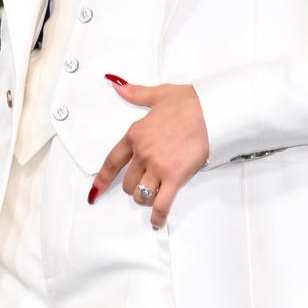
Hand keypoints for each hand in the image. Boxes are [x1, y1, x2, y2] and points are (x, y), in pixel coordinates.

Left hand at [89, 79, 209, 228]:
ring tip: (152, 197)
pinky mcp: (175, 177)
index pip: (112, 162)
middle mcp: (143, 153)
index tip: (96, 190)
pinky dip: (158, 216)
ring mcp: (158, 166)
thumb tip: (117, 86)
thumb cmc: (189, 103)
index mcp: (135, 134)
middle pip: (128, 182)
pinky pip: (161, 204)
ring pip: (141, 194)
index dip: (102, 179)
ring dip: (145, 199)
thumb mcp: (158, 94)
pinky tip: (157, 222)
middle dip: (134, 186)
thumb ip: (135, 94)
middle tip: (144, 184)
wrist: (211, 111)